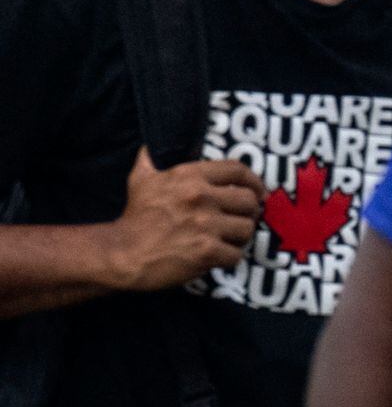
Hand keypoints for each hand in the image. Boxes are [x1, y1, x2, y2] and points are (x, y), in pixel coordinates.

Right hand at [108, 149, 261, 291]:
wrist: (119, 254)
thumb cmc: (133, 218)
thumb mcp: (140, 181)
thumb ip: (149, 161)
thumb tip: (147, 147)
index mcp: (191, 176)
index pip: (239, 171)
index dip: (254, 182)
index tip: (258, 193)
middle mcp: (202, 196)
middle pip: (249, 201)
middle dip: (247, 213)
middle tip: (239, 221)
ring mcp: (205, 224)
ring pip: (246, 228)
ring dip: (240, 237)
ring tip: (228, 240)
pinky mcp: (205, 251)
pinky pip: (235, 254)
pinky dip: (229, 258)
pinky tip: (218, 258)